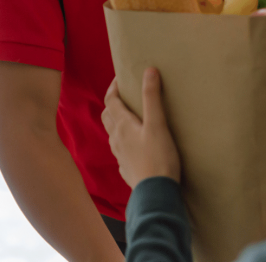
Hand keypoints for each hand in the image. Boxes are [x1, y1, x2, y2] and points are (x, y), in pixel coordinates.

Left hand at [102, 68, 180, 188]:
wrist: (156, 193)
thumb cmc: (158, 157)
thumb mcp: (157, 124)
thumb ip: (152, 97)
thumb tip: (149, 71)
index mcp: (122, 126)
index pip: (111, 101)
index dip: (113, 87)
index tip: (120, 78)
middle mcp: (116, 139)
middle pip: (107, 116)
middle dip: (113, 103)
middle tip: (124, 96)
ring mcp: (120, 156)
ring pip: (112, 133)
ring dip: (117, 122)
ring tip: (130, 117)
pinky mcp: (126, 169)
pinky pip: (120, 151)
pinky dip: (123, 141)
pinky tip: (134, 144)